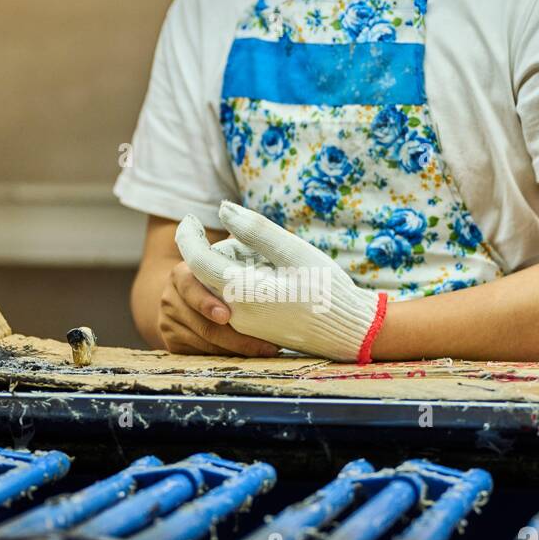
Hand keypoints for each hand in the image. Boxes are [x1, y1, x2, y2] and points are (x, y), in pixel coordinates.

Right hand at [156, 258, 279, 356]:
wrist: (181, 298)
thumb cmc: (215, 276)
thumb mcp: (219, 259)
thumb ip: (233, 250)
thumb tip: (253, 228)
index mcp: (181, 275)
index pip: (191, 288)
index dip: (207, 303)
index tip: (227, 315)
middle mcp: (170, 299)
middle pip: (203, 326)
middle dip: (237, 338)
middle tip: (266, 346)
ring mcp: (168, 324)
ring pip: (206, 344)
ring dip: (238, 351)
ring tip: (267, 351)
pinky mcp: (172, 345)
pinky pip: (203, 356)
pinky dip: (228, 357)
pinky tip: (250, 357)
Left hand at [175, 202, 387, 362]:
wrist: (349, 331)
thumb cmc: (326, 289)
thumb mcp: (294, 251)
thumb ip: (255, 229)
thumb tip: (222, 208)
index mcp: (242, 293)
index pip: (198, 261)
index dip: (188, 237)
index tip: (189, 218)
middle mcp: (235, 314)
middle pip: (210, 270)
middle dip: (228, 251)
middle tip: (263, 249)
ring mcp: (241, 326)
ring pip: (222, 283)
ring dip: (239, 266)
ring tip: (277, 267)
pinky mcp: (251, 330)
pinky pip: (234, 298)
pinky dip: (247, 281)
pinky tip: (277, 283)